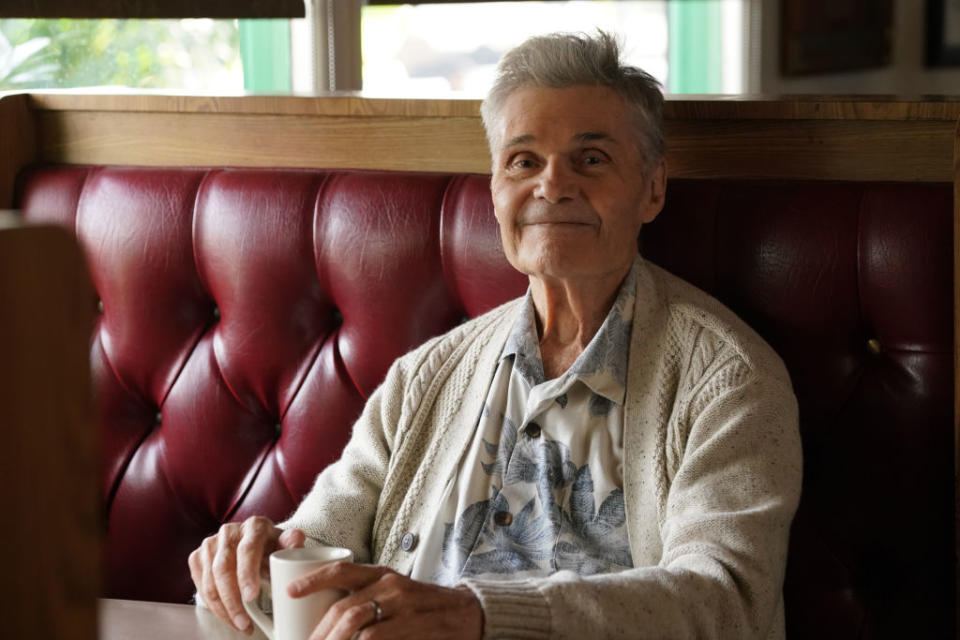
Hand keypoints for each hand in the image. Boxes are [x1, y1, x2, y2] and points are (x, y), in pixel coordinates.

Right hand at [188, 516, 304, 634]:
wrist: (258, 546)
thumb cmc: (273, 548)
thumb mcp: (287, 546)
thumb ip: (293, 542)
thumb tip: (295, 539)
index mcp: (254, 526)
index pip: (247, 550)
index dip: (247, 574)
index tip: (251, 596)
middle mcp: (229, 531)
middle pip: (223, 568)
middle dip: (232, 600)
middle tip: (244, 622)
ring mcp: (210, 543)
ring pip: (209, 581)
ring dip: (222, 609)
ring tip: (240, 625)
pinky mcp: (197, 557)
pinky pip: (201, 586)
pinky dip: (213, 605)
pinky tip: (227, 616)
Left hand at [288, 562, 482, 639]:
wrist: (468, 613)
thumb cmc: (422, 605)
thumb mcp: (393, 592)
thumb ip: (365, 596)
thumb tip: (327, 617)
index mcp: (381, 574)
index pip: (342, 570)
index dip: (314, 579)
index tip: (289, 591)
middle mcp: (391, 586)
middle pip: (345, 607)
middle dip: (320, 631)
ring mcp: (404, 608)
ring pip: (359, 626)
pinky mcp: (414, 627)